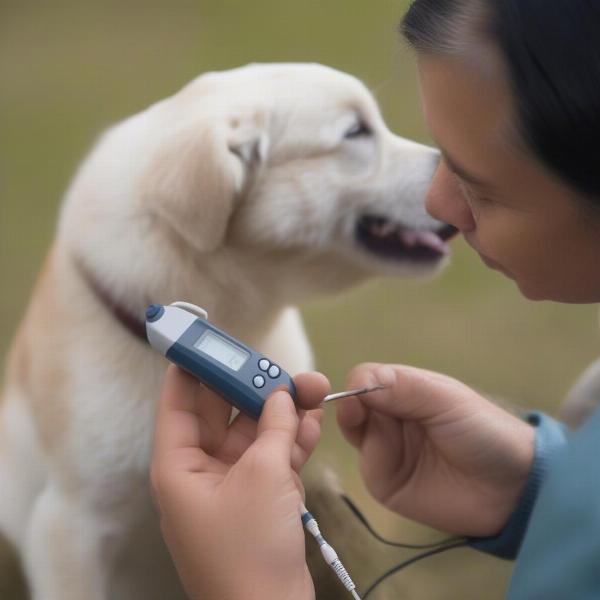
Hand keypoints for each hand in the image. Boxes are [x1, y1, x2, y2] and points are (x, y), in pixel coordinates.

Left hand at [151, 365, 328, 599]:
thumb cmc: (249, 547)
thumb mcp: (264, 475)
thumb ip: (275, 428)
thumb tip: (283, 395)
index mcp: (179, 463)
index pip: (180, 399)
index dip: (194, 365)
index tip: (212, 337)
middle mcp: (200, 469)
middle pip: (223, 411)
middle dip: (255, 388)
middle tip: (282, 365)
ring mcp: (231, 483)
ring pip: (255, 432)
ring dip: (282, 413)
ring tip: (313, 389)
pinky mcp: (257, 497)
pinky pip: (271, 457)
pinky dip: (291, 441)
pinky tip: (313, 424)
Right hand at [336, 363, 534, 536]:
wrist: (510, 488)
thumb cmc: (482, 431)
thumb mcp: (445, 400)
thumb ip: (402, 387)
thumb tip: (357, 379)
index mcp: (404, 389)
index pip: (366, 378)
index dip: (359, 384)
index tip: (361, 393)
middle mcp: (390, 415)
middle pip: (352, 403)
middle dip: (351, 405)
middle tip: (357, 413)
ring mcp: (386, 448)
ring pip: (353, 432)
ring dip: (356, 429)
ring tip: (376, 435)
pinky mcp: (386, 481)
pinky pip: (365, 465)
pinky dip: (369, 459)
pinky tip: (386, 461)